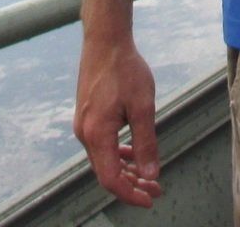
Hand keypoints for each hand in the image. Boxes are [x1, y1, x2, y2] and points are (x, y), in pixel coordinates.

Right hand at [74, 31, 162, 205]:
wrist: (105, 41)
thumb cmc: (124, 69)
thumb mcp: (143, 107)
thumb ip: (146, 143)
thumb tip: (150, 174)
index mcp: (97, 134)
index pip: (111, 179)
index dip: (130, 194)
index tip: (150, 200)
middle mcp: (85, 133)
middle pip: (106, 172)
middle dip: (131, 185)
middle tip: (155, 190)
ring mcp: (84, 125)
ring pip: (104, 160)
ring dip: (126, 171)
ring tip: (149, 177)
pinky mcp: (87, 117)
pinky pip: (102, 145)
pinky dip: (118, 155)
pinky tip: (133, 155)